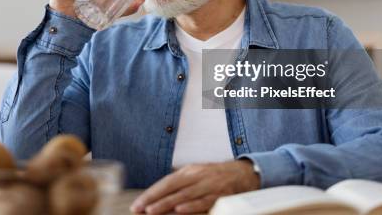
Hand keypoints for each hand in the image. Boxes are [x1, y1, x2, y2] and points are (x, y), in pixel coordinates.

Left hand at [130, 160, 259, 213]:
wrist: (244, 173)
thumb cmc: (215, 177)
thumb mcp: (196, 175)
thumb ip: (180, 184)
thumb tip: (157, 196)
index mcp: (189, 171)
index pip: (166, 182)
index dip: (151, 193)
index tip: (137, 204)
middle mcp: (197, 176)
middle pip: (171, 187)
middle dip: (154, 199)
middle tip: (139, 209)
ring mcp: (208, 185)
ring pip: (184, 195)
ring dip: (167, 204)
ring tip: (152, 212)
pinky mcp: (220, 195)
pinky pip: (203, 202)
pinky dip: (191, 206)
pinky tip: (179, 210)